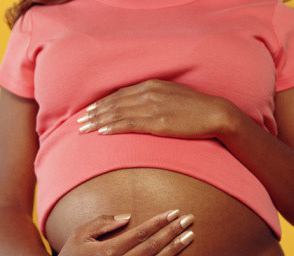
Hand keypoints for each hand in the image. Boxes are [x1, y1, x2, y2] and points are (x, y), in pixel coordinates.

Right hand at [41, 209, 195, 255]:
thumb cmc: (71, 254)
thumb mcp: (81, 232)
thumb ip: (104, 222)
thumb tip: (129, 216)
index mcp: (108, 250)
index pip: (142, 233)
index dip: (160, 221)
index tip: (174, 212)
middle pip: (153, 246)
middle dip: (173, 231)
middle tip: (189, 220)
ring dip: (175, 249)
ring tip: (190, 236)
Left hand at [76, 79, 230, 138]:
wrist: (215, 113)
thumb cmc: (195, 107)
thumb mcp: (171, 95)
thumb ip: (153, 97)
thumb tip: (138, 105)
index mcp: (150, 85)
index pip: (119, 94)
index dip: (101, 103)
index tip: (88, 111)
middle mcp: (148, 93)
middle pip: (114, 103)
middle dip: (94, 112)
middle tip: (79, 122)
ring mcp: (152, 107)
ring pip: (117, 113)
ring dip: (98, 121)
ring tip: (83, 129)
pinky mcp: (157, 121)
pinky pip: (129, 124)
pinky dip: (113, 127)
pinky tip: (101, 132)